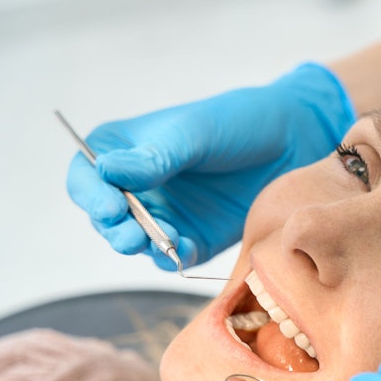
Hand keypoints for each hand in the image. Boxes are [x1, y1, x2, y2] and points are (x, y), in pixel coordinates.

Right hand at [66, 63, 354, 268]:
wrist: (292, 142)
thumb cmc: (238, 124)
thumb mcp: (195, 133)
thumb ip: (155, 156)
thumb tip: (106, 170)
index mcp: (125, 150)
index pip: (88, 176)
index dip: (91, 195)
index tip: (109, 207)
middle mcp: (138, 186)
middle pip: (106, 217)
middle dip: (114, 229)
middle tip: (131, 237)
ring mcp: (166, 214)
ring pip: (137, 241)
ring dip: (143, 247)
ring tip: (161, 243)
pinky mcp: (194, 237)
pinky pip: (172, 255)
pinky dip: (173, 257)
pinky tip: (184, 250)